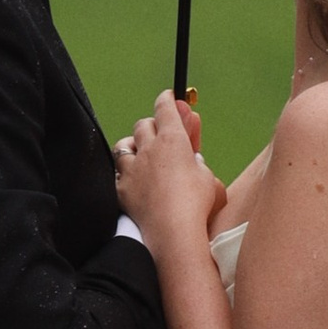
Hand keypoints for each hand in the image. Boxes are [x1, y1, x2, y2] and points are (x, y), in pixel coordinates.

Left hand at [113, 91, 224, 259]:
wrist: (173, 232)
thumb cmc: (197, 205)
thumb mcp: (209, 178)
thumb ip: (198, 164)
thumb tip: (193, 157)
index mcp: (174, 140)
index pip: (165, 108)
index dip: (167, 99)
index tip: (169, 96)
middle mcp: (149, 149)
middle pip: (144, 124)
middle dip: (153, 124)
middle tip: (163, 131)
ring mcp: (132, 168)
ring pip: (125, 144)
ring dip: (134, 144)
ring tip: (142, 151)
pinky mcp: (122, 188)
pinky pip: (118, 171)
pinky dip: (125, 171)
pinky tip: (132, 178)